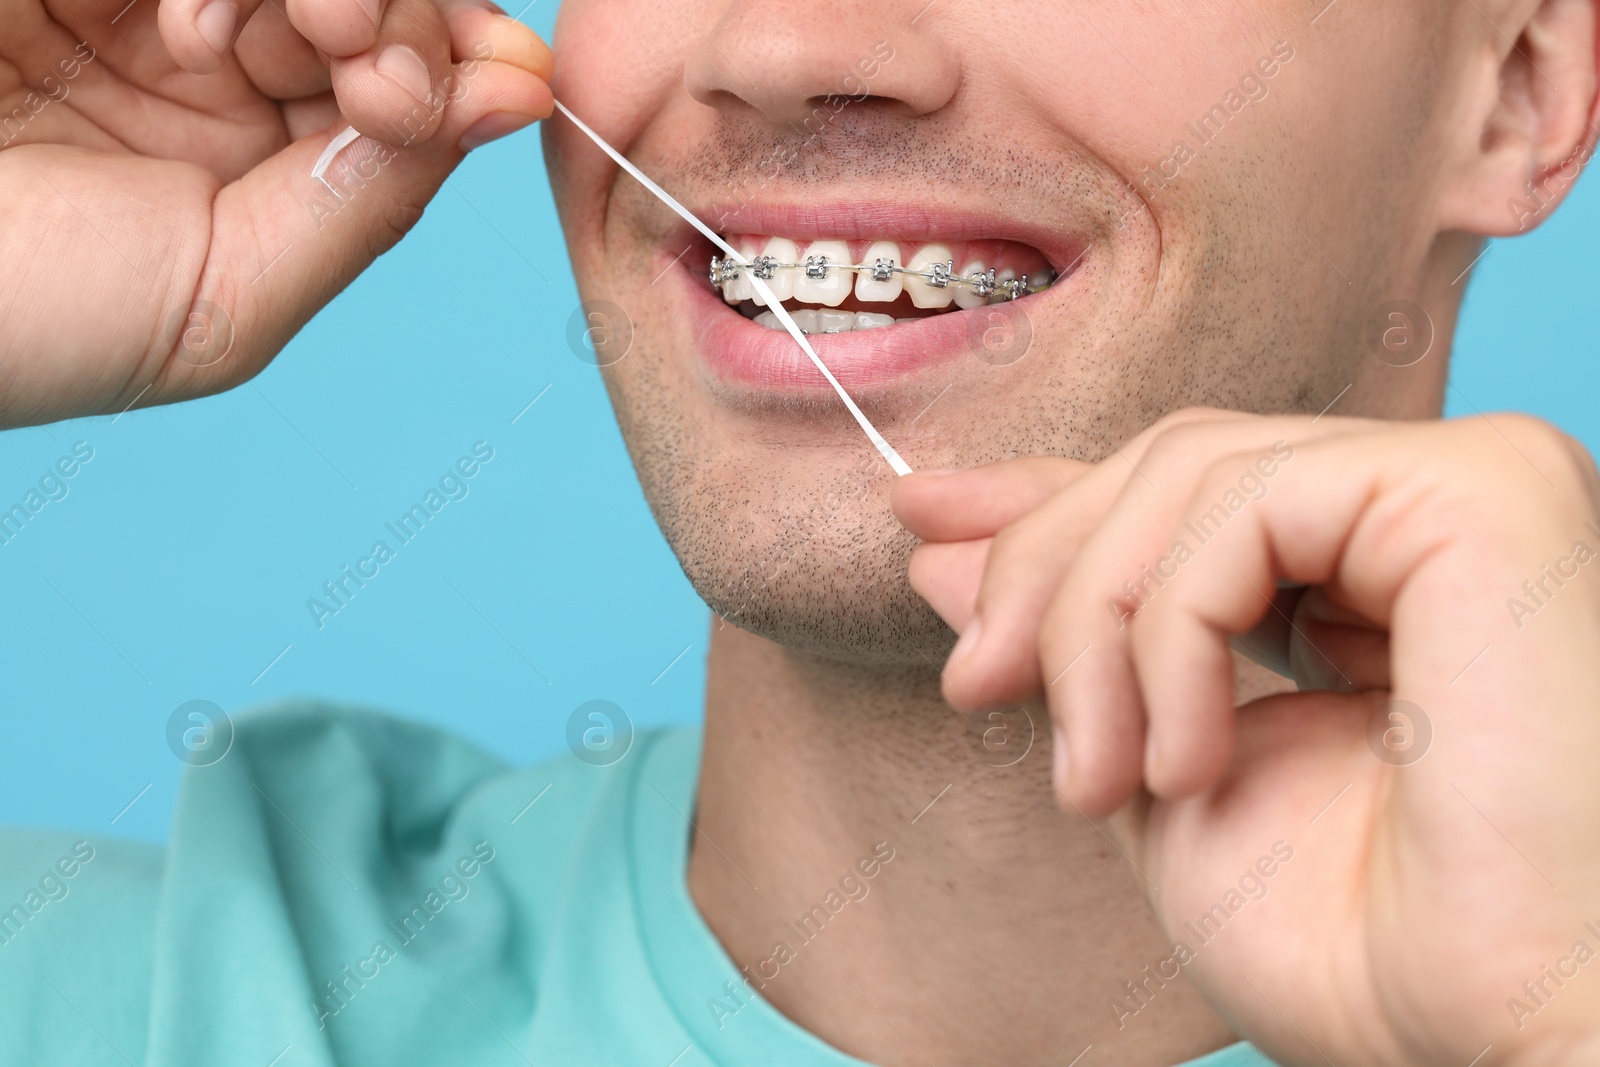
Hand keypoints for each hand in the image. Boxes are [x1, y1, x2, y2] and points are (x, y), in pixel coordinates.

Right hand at [0, 0, 551, 426]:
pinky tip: (201, 16)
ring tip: (316, 25)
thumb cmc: (23, 320)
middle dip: (408, 18)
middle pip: (375, 0)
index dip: (456, 67)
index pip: (408, 84)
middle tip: (374, 62)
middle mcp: (212, 68)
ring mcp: (140, 1)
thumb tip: (516, 97)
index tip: (468, 92)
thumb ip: (366, 205)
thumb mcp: (226, 302)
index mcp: (262, 165)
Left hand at [894, 410, 1599, 1065]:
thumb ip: (1069, 654)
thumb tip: (936, 552)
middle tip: (973, 684)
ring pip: (1188, 473)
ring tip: (1098, 782)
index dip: (1044, 497)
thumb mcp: (1157, 777)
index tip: (920, 524)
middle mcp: (1426, 515)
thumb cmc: (1367, 951)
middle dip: (1042, 572)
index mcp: (1370, 577)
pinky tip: (1180, 761)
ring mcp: (1465, 489)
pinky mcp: (1484, 492)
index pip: (1182, 486)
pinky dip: (1171, 632)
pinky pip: (1244, 506)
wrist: (1510, 1042)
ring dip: (1096, 630)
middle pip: (1170, 463)